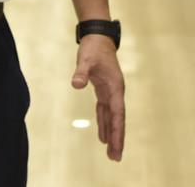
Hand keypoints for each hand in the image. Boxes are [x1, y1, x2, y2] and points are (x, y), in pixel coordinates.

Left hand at [71, 33, 124, 160]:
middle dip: (118, 138)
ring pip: (112, 117)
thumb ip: (81, 72)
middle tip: (116, 157)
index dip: (117, 131)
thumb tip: (76, 84)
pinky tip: (103, 136)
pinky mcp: (104, 90)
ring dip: (112, 134)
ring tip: (112, 153)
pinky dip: (104, 123)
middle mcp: (116, 92)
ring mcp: (110, 91)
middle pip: (118, 119)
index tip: (117, 146)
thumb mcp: (85, 59)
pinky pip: (105, 111)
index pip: (117, 113)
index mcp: (115, 87)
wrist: (98, 37)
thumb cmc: (93, 48)